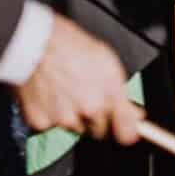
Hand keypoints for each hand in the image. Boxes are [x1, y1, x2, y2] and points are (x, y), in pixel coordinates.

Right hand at [15, 14, 142, 142]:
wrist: (38, 44)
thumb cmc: (72, 46)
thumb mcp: (108, 62)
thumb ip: (122, 95)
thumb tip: (136, 117)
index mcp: (108, 93)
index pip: (126, 131)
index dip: (126, 130)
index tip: (128, 131)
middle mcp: (88, 109)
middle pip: (99, 130)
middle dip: (96, 118)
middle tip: (87, 96)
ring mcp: (64, 119)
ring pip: (75, 128)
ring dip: (74, 116)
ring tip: (67, 90)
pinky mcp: (42, 123)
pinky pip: (51, 126)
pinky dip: (52, 115)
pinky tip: (51, 95)